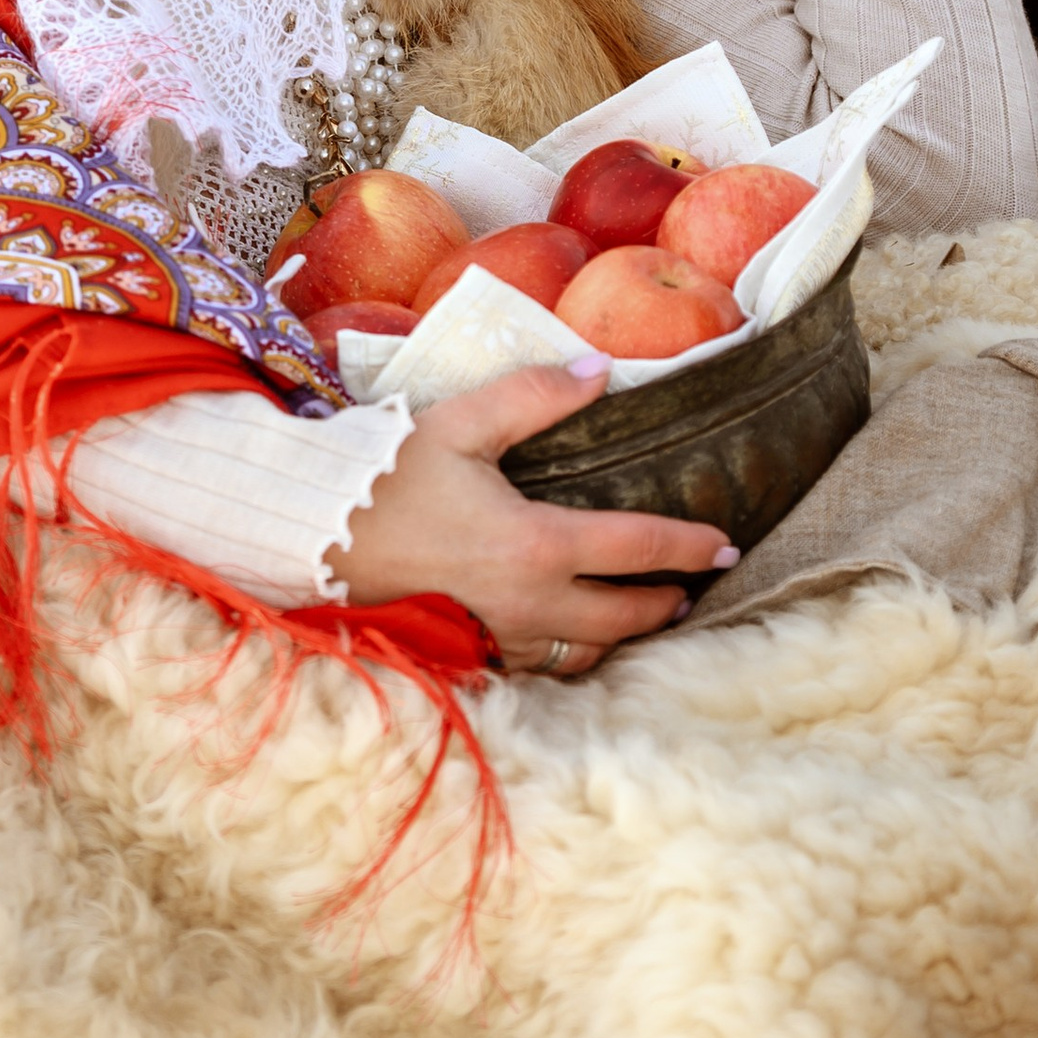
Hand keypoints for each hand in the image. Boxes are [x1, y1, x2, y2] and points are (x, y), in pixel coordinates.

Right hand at [345, 363, 734, 672]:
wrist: (311, 534)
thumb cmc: (385, 474)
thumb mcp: (463, 423)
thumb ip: (536, 395)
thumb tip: (602, 370)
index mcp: (536, 544)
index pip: (637, 549)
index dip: (690, 547)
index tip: (726, 545)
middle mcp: (526, 602)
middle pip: (621, 618)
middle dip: (665, 603)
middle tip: (694, 587)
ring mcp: (497, 635)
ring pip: (582, 653)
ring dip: (620, 637)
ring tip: (642, 616)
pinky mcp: (469, 649)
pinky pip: (536, 666)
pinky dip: (568, 655)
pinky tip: (572, 637)